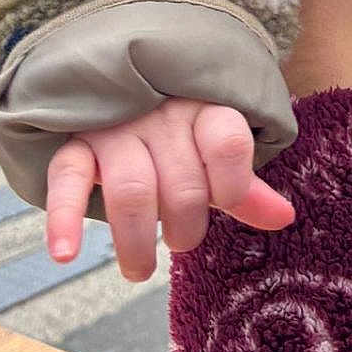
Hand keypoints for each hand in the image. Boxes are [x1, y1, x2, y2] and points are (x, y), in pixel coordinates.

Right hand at [45, 97, 295, 279]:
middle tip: (180, 242)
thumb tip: (286, 217)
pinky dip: (64, 218)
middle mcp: (161, 116)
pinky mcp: (75, 144)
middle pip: (182, 184)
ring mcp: (116, 129)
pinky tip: (64, 254)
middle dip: (185, 228)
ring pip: (132, 191)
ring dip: (136, 242)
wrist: (116, 80)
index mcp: (204, 111)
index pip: (228, 142)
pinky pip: (68, 179)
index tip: (223, 199)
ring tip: (139, 271)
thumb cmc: (177, 135)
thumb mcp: (213, 153)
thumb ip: (244, 188)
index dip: (232, 182)